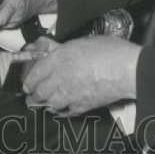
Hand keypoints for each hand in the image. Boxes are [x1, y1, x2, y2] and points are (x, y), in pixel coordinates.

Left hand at [22, 36, 140, 115]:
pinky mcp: (83, 105)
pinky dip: (63, 112)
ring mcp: (71, 93)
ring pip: (50, 104)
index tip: (26, 84)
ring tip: (44, 105)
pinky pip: (67, 112)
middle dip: (33, 95)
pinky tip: (62, 110)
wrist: (128, 70)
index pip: (35, 72)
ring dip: (46, 104)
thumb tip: (56, 51)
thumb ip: (67, 49)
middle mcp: (61, 77)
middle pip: (39, 91)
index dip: (28, 80)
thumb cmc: (110, 51)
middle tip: (31, 97)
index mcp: (60, 58)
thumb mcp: (84, 41)